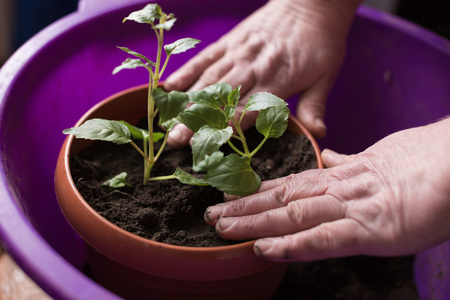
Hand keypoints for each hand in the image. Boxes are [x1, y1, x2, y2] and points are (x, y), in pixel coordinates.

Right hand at [164, 0, 360, 146]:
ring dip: (186, 102)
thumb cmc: (320, 42)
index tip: (207, 145)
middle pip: (220, 98)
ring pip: (207, 80)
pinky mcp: (229, 41)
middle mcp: (253, 66)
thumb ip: (315, 105)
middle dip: (197, 120)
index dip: (226, 128)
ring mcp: (238, 52)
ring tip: (168, 122)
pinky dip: (185, 72)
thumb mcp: (327, 75)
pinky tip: (168, 87)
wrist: (312, 2)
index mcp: (277, 79)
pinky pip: (204, 57)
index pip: (247, 109)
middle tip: (176, 141)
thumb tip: (318, 134)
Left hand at [204, 118, 449, 260]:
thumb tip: (332, 159)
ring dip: (253, 221)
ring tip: (222, 227)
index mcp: (340, 175)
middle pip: (281, 196)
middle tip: (211, 213)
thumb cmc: (423, 164)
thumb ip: (350, 164)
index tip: (232, 195)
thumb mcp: (378, 160)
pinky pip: (321, 238)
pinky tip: (263, 249)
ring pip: (291, 213)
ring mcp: (350, 207)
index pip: (290, 183)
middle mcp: (337, 189)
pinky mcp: (368, 228)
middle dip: (244, 207)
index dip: (259, 191)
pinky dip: (290, 244)